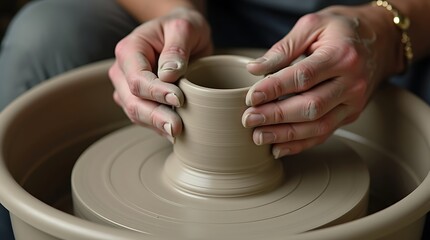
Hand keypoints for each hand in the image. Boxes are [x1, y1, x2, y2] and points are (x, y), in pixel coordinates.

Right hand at [109, 7, 211, 140]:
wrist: (181, 34)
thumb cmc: (182, 28)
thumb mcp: (185, 28)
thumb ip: (177, 49)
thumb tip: (170, 75)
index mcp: (129, 50)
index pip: (137, 79)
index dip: (156, 92)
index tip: (179, 99)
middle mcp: (123, 72)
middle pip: (132, 102)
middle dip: (155, 117)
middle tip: (177, 128)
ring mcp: (128, 89)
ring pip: (137, 114)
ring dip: (157, 126)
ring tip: (178, 133)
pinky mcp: (140, 101)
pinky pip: (146, 120)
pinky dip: (160, 127)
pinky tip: (176, 134)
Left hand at [242, 5, 403, 157]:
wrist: (381, 40)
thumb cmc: (342, 30)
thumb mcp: (312, 26)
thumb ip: (283, 48)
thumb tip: (254, 69)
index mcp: (341, 56)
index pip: (303, 77)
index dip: (275, 88)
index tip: (251, 97)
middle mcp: (352, 82)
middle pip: (310, 106)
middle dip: (276, 115)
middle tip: (248, 119)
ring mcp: (353, 102)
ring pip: (318, 126)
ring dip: (285, 135)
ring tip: (258, 136)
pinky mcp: (351, 114)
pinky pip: (324, 134)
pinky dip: (300, 144)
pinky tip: (278, 148)